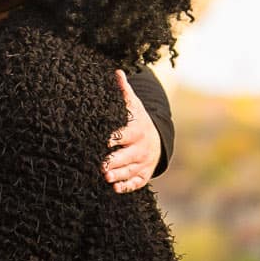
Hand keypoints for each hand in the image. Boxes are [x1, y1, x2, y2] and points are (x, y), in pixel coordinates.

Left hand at [103, 72, 161, 192]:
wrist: (157, 139)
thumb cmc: (138, 121)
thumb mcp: (134, 106)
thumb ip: (124, 92)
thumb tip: (117, 72)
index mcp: (137, 130)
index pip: (125, 134)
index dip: (115, 138)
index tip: (104, 140)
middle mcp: (141, 148)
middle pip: (128, 156)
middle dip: (115, 161)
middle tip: (102, 166)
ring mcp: (143, 163)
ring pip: (130, 170)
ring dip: (118, 175)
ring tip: (106, 177)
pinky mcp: (143, 175)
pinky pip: (136, 183)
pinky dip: (127, 186)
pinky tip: (115, 188)